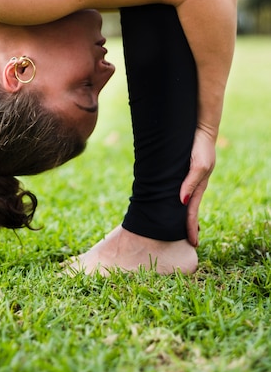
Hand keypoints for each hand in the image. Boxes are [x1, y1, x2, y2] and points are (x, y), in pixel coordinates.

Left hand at [180, 126, 215, 246]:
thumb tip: (182, 202)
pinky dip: (175, 199)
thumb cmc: (201, 147)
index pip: (192, 211)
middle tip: (184, 241)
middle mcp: (193, 184)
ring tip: (175, 227)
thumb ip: (190, 183)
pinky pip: (177, 188)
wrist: (200, 129)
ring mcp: (188, 178)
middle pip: (188, 209)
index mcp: (199, 186)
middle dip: (187, 225)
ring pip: (182, 200)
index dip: (191, 227)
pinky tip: (170, 203)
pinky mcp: (181, 171)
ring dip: (181, 213)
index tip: (193, 243)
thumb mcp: (198, 166)